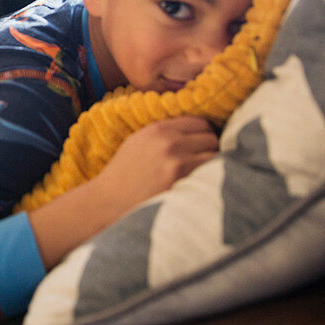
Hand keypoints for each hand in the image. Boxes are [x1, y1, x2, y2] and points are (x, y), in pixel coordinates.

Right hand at [93, 116, 218, 213]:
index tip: (200, 145)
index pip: (200, 121)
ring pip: (215, 155)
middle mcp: (170, 142)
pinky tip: (201, 185)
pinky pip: (212, 174)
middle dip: (209, 148)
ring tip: (202, 174)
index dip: (202, 133)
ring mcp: (178, 162)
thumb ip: (165, 133)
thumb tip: (194, 131)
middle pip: (211, 137)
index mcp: (158, 129)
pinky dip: (211, 178)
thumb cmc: (123, 174)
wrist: (108, 202)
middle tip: (201, 162)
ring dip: (213, 164)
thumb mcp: (139, 141)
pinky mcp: (183, 182)